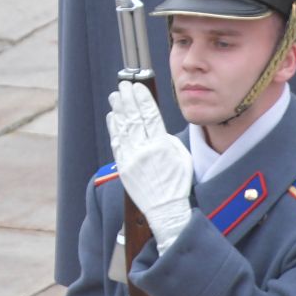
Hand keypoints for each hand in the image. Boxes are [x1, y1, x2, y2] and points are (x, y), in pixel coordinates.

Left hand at [106, 82, 193, 253]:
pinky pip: (116, 142)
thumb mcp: (183, 159)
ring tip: (115, 96)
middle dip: (128, 99)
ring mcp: (131, 158)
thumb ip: (169, 140)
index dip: (143, 99)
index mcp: (162, 147)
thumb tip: (156, 127)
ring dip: (118, 109)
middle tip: (124, 86)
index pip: (150, 116)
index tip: (138, 86)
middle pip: (133, 118)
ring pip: (122, 127)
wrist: (166, 210)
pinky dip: (113, 127)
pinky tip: (112, 116)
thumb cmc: (177, 185)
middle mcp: (145, 150)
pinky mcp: (123, 167)